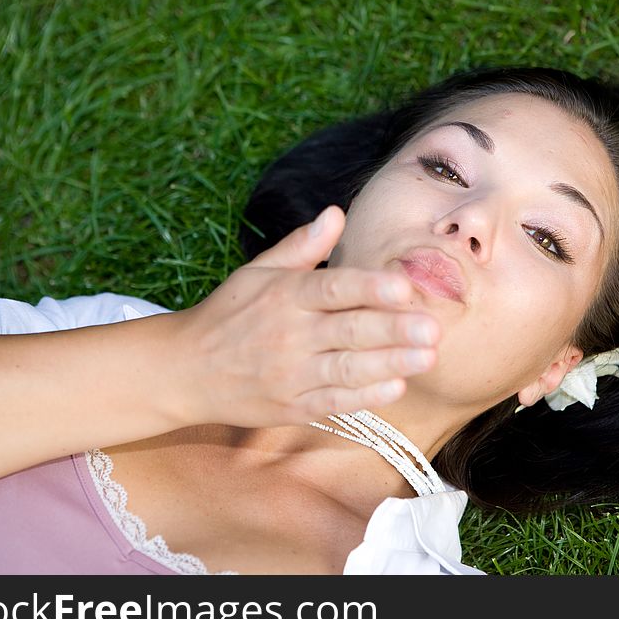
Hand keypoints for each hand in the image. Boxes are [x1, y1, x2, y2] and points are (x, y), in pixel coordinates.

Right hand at [167, 205, 439, 427]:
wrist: (184, 371)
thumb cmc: (227, 315)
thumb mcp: (257, 272)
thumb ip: (301, 247)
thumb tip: (336, 213)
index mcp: (283, 295)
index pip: (333, 288)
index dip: (369, 288)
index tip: (404, 287)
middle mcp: (288, 334)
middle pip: (348, 329)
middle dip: (393, 329)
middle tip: (434, 327)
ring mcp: (290, 374)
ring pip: (347, 368)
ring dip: (390, 363)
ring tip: (428, 357)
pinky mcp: (292, 406)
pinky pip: (335, 401)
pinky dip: (366, 396)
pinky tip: (397, 386)